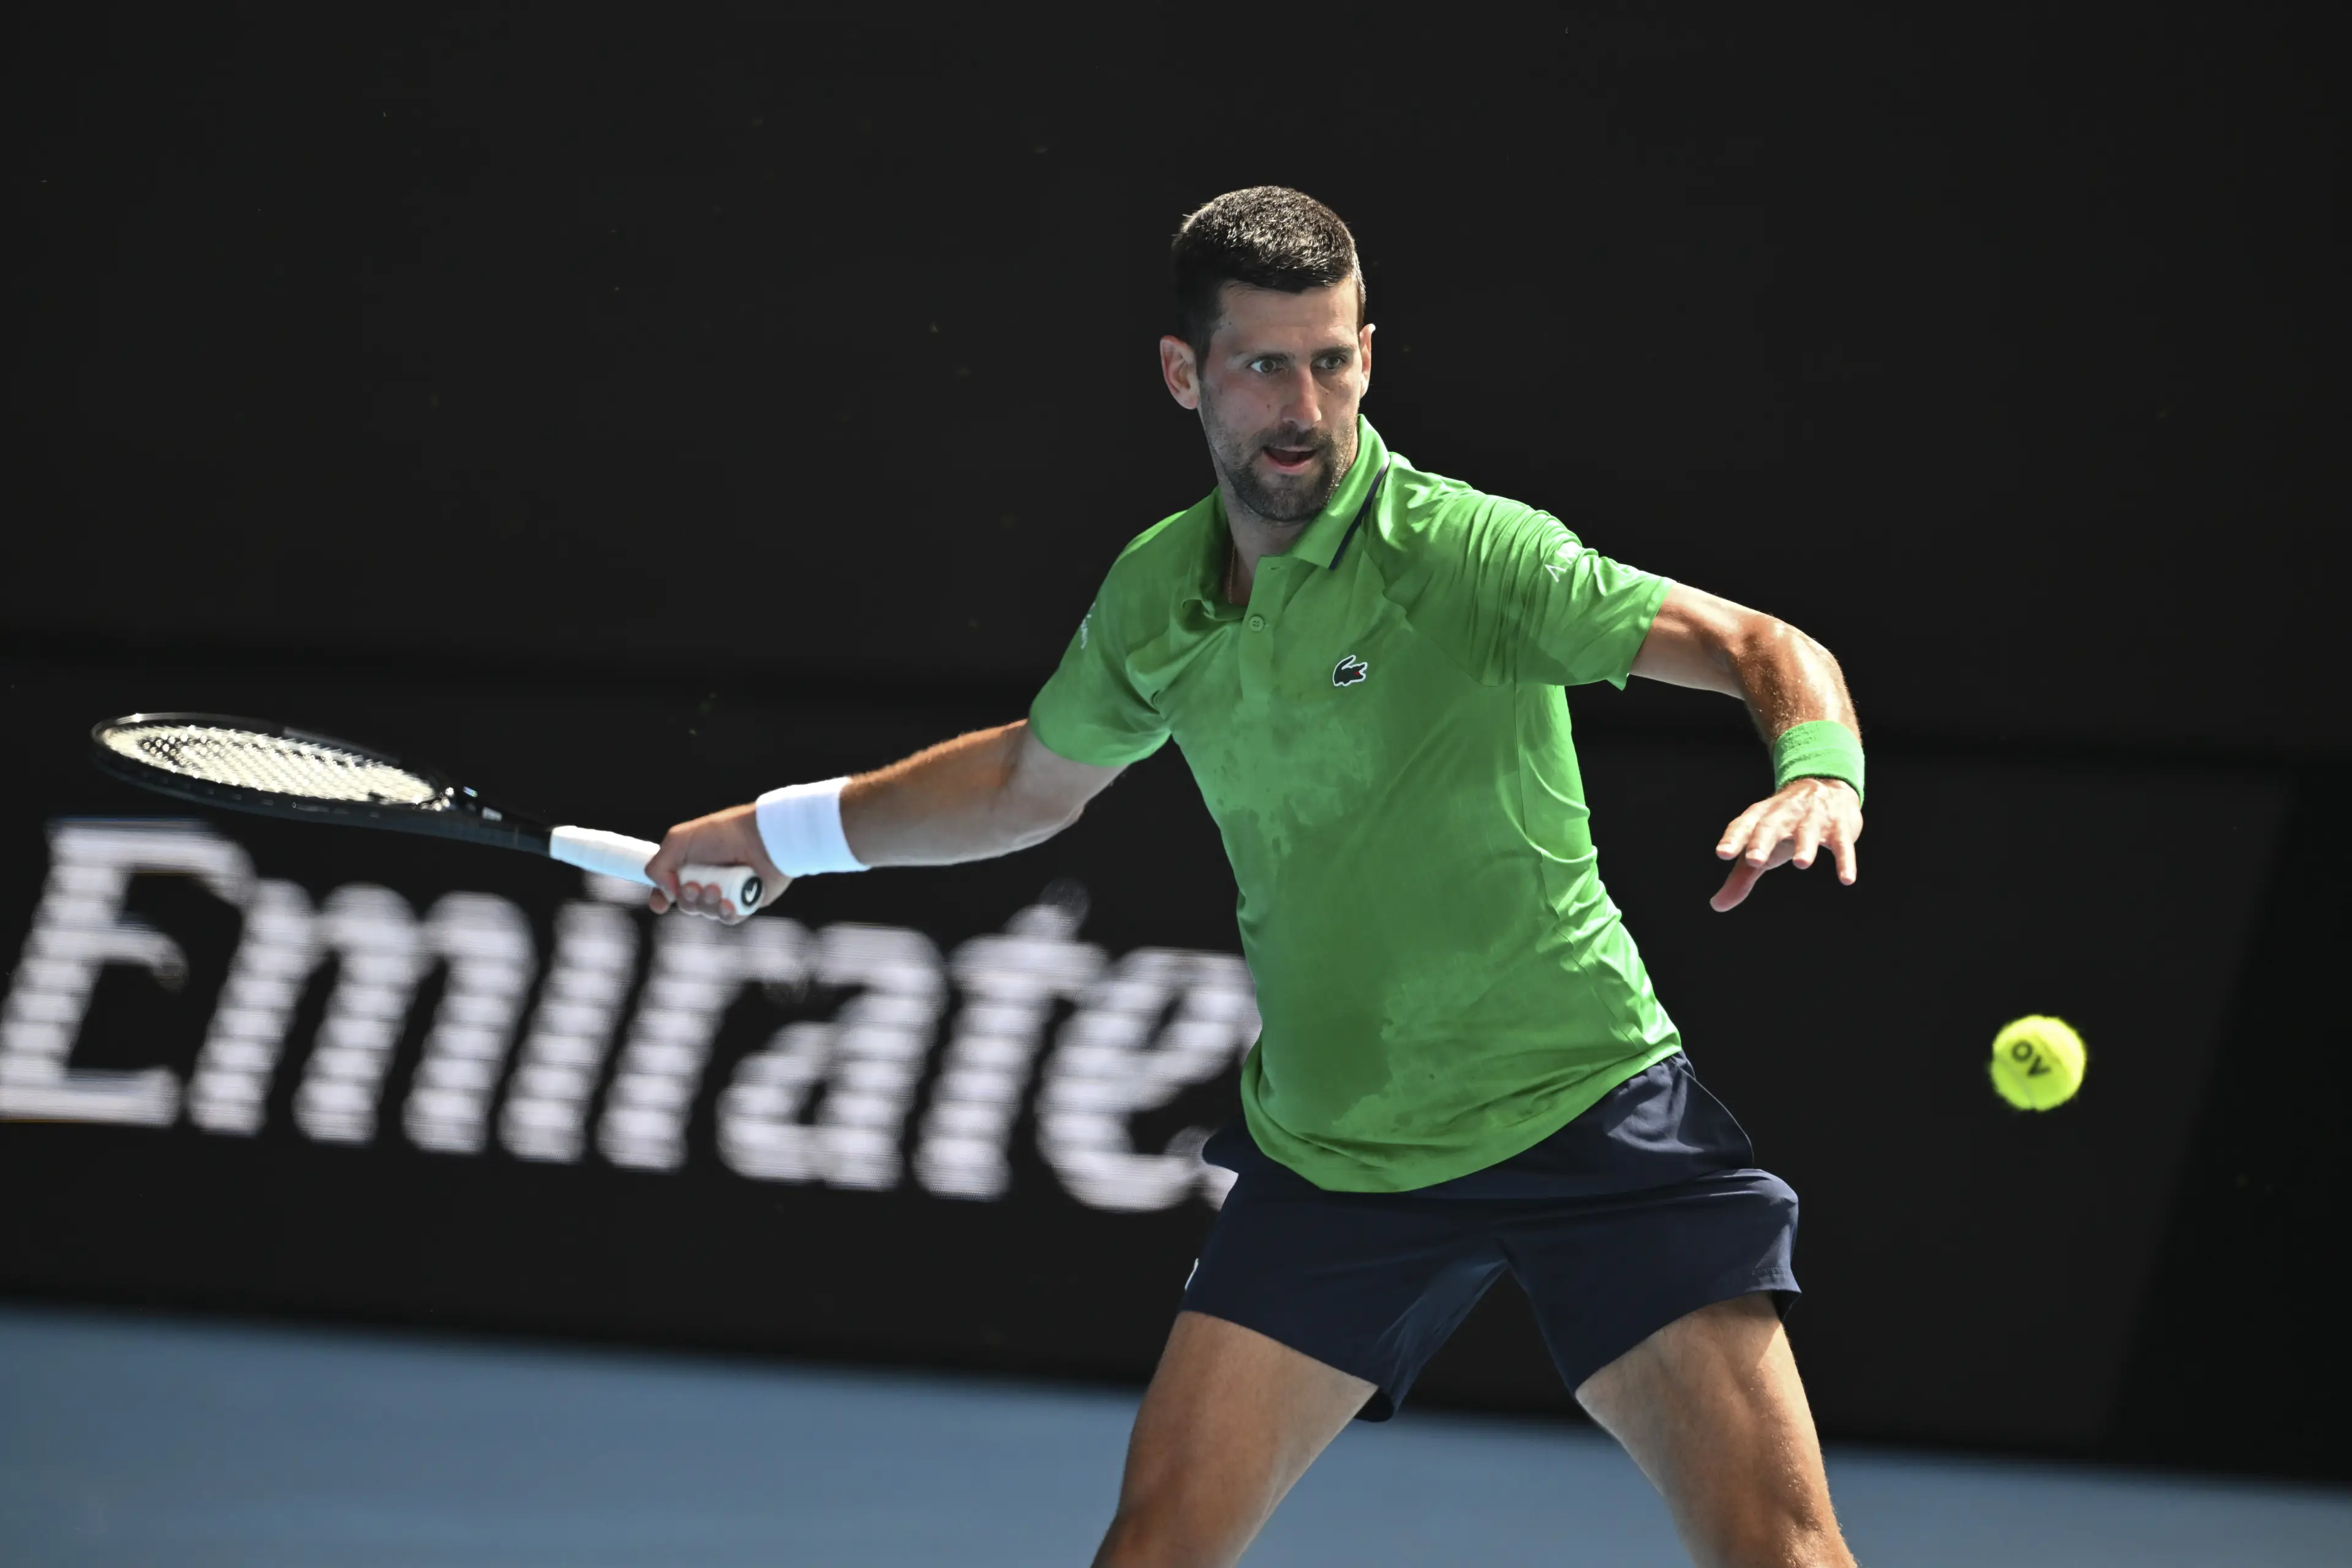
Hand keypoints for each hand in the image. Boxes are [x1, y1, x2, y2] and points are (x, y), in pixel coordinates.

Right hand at [642, 802, 789, 924]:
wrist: (764, 839)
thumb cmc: (724, 834)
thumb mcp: (680, 840)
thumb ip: (659, 865)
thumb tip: (664, 890)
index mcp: (689, 864)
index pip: (667, 888)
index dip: (660, 898)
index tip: (660, 904)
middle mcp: (706, 879)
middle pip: (686, 904)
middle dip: (687, 899)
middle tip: (694, 886)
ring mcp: (726, 892)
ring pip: (705, 912)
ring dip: (706, 903)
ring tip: (716, 889)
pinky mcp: (745, 903)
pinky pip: (728, 918)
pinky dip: (725, 913)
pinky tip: (728, 903)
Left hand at [1710, 777, 1860, 911]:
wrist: (1826, 786)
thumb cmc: (1784, 825)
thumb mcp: (1761, 846)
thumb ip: (1741, 876)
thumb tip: (1717, 905)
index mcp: (1761, 817)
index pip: (1743, 825)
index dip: (1733, 839)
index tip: (1722, 853)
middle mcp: (1785, 814)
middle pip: (1771, 826)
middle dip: (1762, 841)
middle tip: (1754, 860)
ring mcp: (1813, 819)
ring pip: (1808, 832)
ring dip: (1804, 846)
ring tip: (1801, 864)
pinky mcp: (1840, 827)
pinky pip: (1842, 844)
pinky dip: (1845, 860)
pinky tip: (1846, 879)